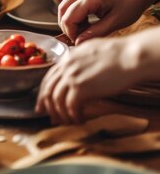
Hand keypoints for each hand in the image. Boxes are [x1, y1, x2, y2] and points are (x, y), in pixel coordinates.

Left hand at [35, 35, 149, 124]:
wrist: (131, 56)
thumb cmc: (119, 55)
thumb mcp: (92, 52)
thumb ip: (79, 61)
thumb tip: (77, 73)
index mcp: (67, 58)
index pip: (48, 78)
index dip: (44, 93)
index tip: (43, 105)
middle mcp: (66, 67)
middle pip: (48, 90)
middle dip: (47, 107)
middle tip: (51, 119)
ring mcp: (71, 77)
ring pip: (57, 100)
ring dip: (62, 114)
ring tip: (70, 122)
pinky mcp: (81, 87)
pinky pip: (70, 106)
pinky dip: (74, 116)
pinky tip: (80, 120)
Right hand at [58, 0, 151, 44]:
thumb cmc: (131, 3)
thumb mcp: (115, 22)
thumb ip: (95, 32)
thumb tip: (78, 42)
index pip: (69, 18)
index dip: (71, 32)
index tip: (79, 41)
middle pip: (62, 11)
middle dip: (68, 27)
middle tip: (80, 36)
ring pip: (64, 6)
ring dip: (70, 20)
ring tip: (85, 28)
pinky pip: (71, 2)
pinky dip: (74, 13)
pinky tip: (86, 20)